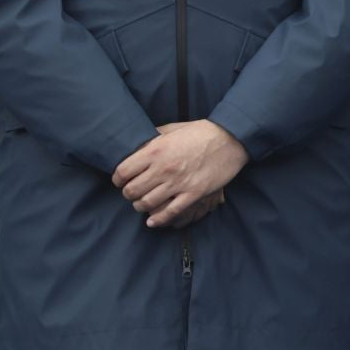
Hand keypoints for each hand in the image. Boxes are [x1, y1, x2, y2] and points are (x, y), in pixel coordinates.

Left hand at [112, 120, 249, 228]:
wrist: (232, 138)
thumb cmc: (203, 131)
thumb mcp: (175, 128)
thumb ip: (155, 135)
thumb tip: (140, 142)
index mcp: (156, 150)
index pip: (123, 172)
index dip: (118, 179)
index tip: (121, 180)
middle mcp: (163, 169)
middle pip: (132, 191)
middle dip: (129, 194)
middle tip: (133, 192)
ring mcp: (178, 183)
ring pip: (147, 204)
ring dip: (141, 206)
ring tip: (143, 203)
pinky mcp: (193, 194)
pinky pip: (169, 213)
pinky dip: (157, 220)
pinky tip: (153, 220)